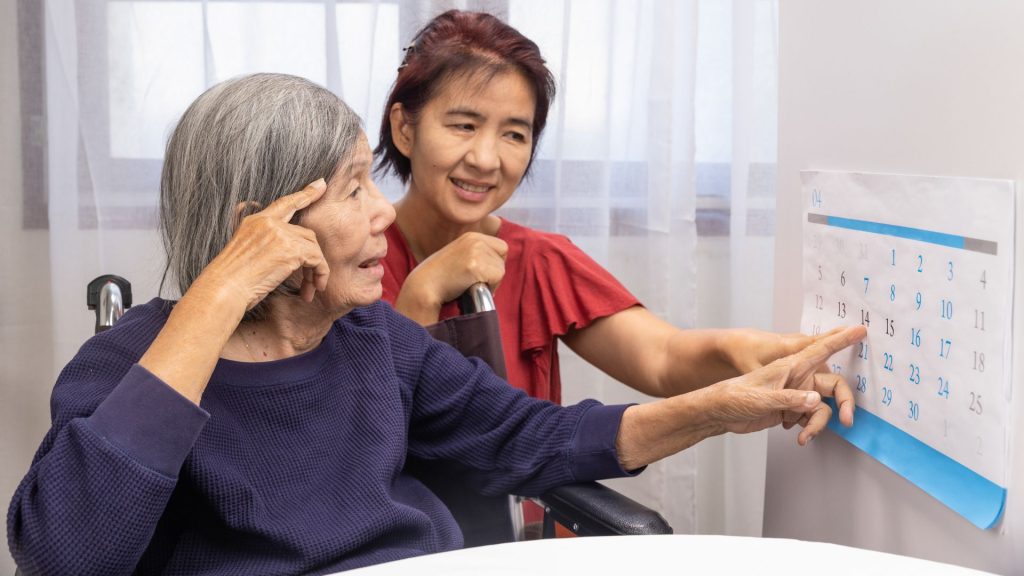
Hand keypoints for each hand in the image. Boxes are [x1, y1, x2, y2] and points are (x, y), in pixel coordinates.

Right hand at [200, 179, 329, 309]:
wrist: (223, 290)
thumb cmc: (229, 280)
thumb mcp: (242, 252)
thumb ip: (260, 241)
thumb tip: (277, 245)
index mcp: (255, 221)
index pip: (285, 203)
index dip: (304, 194)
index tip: (320, 184)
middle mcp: (268, 223)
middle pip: (305, 233)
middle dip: (312, 257)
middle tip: (311, 282)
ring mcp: (280, 234)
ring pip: (313, 247)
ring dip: (315, 270)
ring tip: (311, 289)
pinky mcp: (291, 250)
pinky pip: (317, 259)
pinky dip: (320, 274)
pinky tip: (311, 289)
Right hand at [396, 231, 507, 323]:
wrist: (424, 286)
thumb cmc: (441, 277)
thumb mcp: (460, 256)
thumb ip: (477, 254)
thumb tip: (500, 263)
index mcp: (472, 236)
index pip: (501, 247)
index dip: (494, 263)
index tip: (479, 272)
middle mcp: (475, 239)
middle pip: (502, 258)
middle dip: (493, 272)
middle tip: (474, 280)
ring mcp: (475, 251)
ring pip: (500, 269)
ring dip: (490, 281)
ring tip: (470, 284)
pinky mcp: (475, 265)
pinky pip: (497, 278)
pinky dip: (490, 287)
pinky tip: (471, 288)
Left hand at [703, 325, 865, 444]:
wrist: (719, 413)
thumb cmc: (734, 396)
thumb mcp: (760, 398)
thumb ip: (788, 400)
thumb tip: (816, 402)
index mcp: (790, 365)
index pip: (821, 348)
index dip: (842, 339)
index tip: (861, 330)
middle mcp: (797, 378)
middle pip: (832, 386)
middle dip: (843, 403)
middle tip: (848, 420)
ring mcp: (795, 394)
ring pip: (822, 407)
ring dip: (818, 423)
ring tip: (805, 435)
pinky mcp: (790, 409)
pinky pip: (811, 418)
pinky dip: (809, 428)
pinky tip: (797, 435)